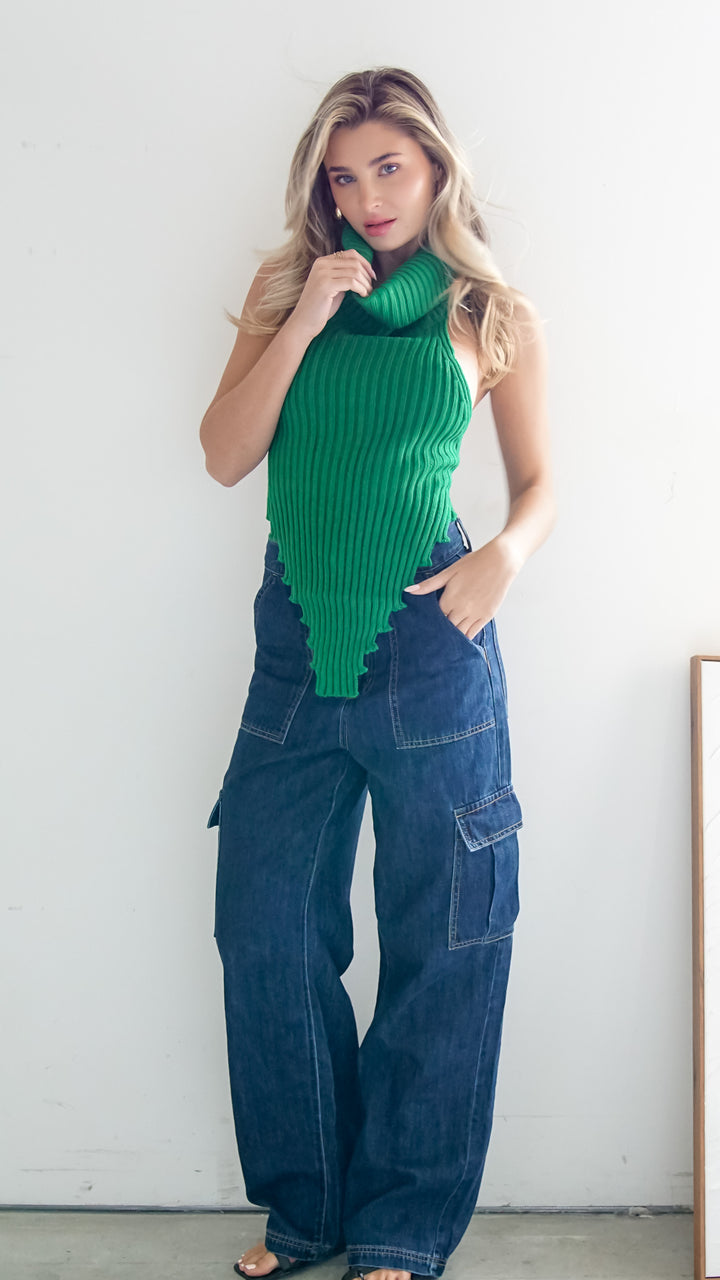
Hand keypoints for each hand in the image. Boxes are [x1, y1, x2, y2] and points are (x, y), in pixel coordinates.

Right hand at [287, 249, 375, 339]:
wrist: (304, 322)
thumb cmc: (320, 308)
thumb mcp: (333, 287)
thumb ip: (344, 276)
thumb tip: (365, 271)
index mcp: (322, 262)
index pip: (350, 254)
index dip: (365, 263)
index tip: (372, 276)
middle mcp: (321, 264)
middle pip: (354, 261)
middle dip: (367, 274)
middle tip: (371, 287)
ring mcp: (322, 274)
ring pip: (355, 271)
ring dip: (365, 283)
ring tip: (368, 293)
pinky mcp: (325, 285)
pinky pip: (351, 282)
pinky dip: (361, 289)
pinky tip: (363, 296)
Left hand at [403, 537, 518, 639]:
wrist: (500, 561)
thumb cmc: (474, 563)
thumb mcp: (449, 572)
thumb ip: (429, 585)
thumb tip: (408, 590)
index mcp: (449, 599)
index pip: (435, 617)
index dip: (430, 621)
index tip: (425, 624)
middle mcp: (461, 609)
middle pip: (446, 627)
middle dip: (440, 630)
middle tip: (433, 635)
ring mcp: (475, 614)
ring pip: (459, 633)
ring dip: (452, 636)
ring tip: (445, 639)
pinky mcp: (487, 616)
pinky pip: (473, 633)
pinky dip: (466, 636)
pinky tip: (460, 637)